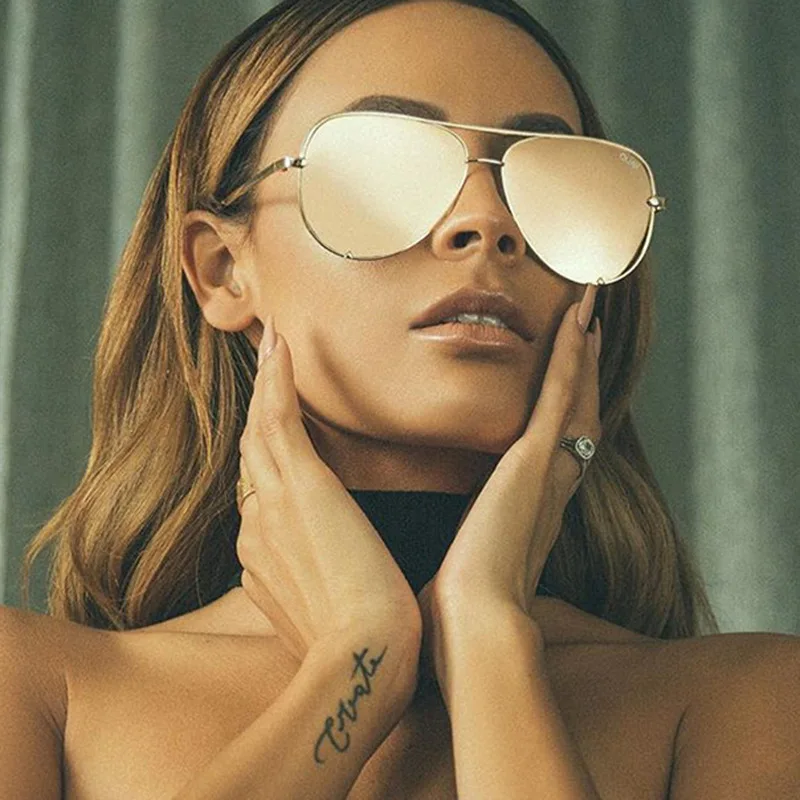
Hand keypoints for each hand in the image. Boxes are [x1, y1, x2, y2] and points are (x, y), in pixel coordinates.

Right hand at [237, 318, 422, 662]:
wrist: (366, 658)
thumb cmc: (359, 645)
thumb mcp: (326, 615)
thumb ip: (314, 590)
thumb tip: (324, 574)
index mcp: (261, 555)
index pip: (261, 495)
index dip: (268, 460)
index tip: (279, 435)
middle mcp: (255, 523)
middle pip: (253, 456)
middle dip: (256, 413)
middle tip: (266, 370)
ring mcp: (272, 502)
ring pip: (260, 430)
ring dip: (265, 382)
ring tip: (270, 343)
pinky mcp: (300, 486)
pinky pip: (277, 418)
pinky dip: (275, 379)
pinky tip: (278, 344)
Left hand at [416, 294, 601, 685]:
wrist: (474, 627)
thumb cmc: (462, 609)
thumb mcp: (465, 567)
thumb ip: (465, 550)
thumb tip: (449, 559)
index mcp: (532, 509)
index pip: (554, 446)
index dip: (566, 411)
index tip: (565, 382)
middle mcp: (551, 485)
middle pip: (574, 414)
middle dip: (582, 371)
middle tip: (587, 330)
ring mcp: (547, 471)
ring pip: (573, 398)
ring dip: (581, 353)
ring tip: (586, 312)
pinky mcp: (536, 463)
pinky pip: (559, 397)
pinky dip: (571, 358)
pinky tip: (577, 322)